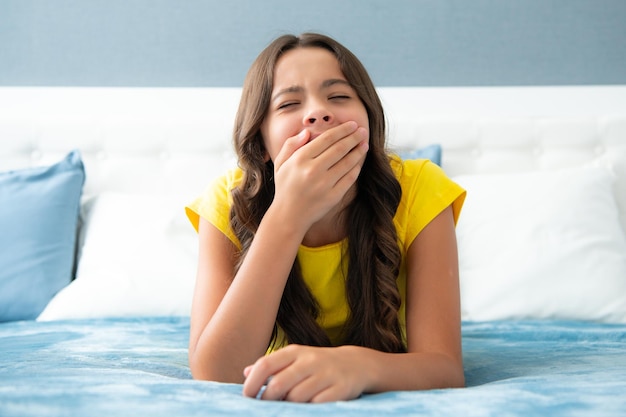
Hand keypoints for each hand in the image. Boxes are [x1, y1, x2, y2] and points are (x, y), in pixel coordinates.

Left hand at [242, 345, 369, 402]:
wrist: (356, 364)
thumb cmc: (317, 364)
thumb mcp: (295, 358)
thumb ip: (272, 365)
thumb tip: (246, 373)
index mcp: (295, 351)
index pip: (266, 364)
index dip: (252, 383)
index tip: (248, 397)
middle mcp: (310, 360)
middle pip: (278, 385)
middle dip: (267, 400)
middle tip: (265, 407)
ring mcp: (326, 375)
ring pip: (296, 398)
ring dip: (288, 407)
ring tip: (288, 406)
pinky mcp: (340, 389)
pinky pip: (317, 405)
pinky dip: (308, 409)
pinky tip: (308, 408)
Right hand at [271, 122, 368, 232]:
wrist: (288, 216)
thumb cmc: (285, 187)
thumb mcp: (280, 163)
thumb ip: (291, 144)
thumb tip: (308, 132)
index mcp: (300, 159)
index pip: (326, 139)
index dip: (342, 130)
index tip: (352, 125)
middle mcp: (313, 170)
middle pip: (340, 148)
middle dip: (354, 137)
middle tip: (363, 131)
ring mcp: (324, 184)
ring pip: (347, 162)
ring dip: (358, 151)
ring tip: (364, 144)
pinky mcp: (333, 197)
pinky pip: (349, 179)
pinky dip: (356, 168)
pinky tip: (359, 162)